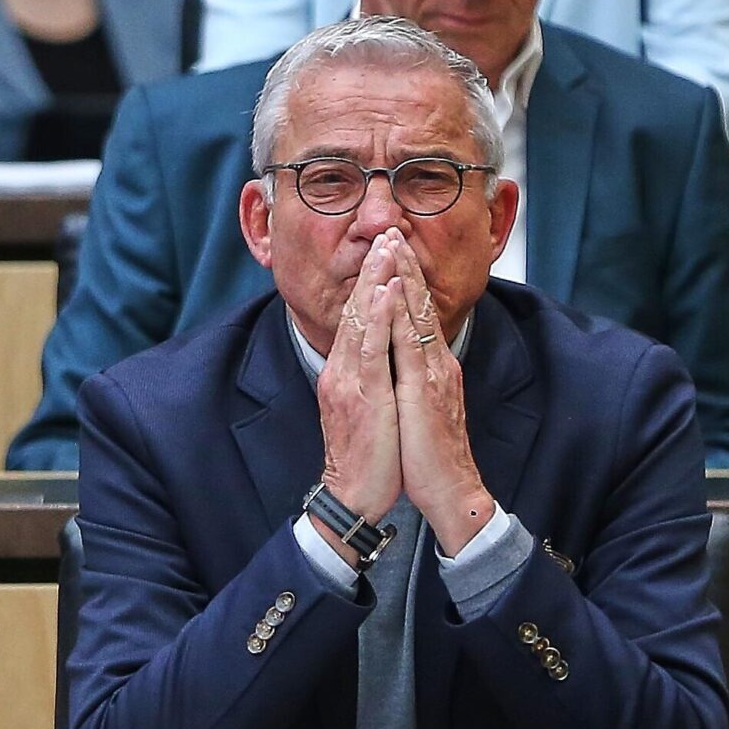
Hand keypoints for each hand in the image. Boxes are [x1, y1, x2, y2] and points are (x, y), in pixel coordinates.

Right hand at [313, 233, 403, 564]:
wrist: (354, 496)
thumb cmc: (367, 457)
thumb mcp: (366, 409)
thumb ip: (367, 378)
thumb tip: (378, 357)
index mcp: (343, 373)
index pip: (356, 318)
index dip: (370, 283)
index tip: (385, 251)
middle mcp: (340, 371)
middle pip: (355, 310)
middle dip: (372, 270)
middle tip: (386, 231)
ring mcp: (348, 381)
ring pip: (361, 321)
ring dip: (374, 281)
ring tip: (387, 247)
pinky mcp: (362, 395)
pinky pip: (369, 349)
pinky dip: (376, 316)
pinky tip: (384, 291)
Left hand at [384, 232, 494, 552]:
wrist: (451, 491)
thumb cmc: (431, 454)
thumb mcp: (420, 407)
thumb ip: (413, 380)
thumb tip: (401, 361)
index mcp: (433, 367)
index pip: (417, 313)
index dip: (405, 280)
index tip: (392, 248)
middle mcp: (436, 363)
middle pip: (419, 304)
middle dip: (404, 265)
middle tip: (391, 228)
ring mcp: (433, 374)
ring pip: (417, 315)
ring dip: (404, 277)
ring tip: (392, 244)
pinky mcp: (425, 390)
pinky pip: (409, 345)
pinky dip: (401, 315)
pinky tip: (392, 292)